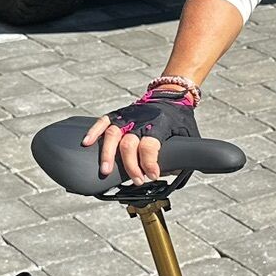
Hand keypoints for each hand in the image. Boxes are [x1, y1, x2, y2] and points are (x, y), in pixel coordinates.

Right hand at [82, 80, 201, 181]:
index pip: (150, 145)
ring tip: (105, 170)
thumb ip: (183, 156)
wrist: (171, 95)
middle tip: (136, 180)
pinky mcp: (119, 114)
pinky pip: (103, 121)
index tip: (152, 175)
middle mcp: (141, 120)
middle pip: (129, 143)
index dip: (149, 163)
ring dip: (107, 153)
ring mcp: (128, 116)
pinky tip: (86, 143)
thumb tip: (176, 177)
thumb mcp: (188, 136)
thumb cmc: (179, 119)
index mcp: (160, 125)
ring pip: (113, 134)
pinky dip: (93, 131)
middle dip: (130, 165)